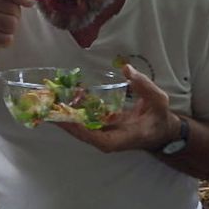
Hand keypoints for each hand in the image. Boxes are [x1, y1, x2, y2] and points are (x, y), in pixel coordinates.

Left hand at [54, 65, 177, 152]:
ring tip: (50, 96)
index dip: (81, 130)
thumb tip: (127, 69)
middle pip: (82, 133)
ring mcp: (103, 133)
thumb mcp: (158, 100)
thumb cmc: (160, 116)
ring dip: (64, 112)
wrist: (160, 128)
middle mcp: (109, 139)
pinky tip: (64, 93)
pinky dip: (73, 107)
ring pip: (79, 126)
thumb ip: (144, 85)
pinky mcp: (100, 126)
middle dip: (64, 120)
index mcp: (123, 138)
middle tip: (48, 103)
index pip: (98, 140)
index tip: (67, 118)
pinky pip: (83, 119)